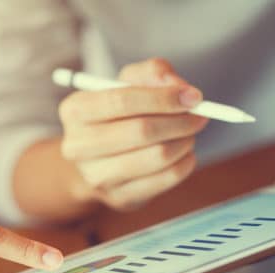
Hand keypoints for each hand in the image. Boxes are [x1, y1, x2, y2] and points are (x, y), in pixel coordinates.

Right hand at [59, 58, 206, 209]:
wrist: (98, 159)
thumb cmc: (117, 113)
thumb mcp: (128, 82)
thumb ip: (153, 73)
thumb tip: (179, 87)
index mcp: (75, 110)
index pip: (121, 101)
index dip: (162, 98)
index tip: (192, 96)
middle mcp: (78, 146)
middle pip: (140, 131)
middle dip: (179, 122)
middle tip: (200, 116)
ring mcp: (96, 177)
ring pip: (156, 157)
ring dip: (184, 142)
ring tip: (190, 134)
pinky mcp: (119, 198)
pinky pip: (164, 180)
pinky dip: (185, 164)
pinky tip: (186, 154)